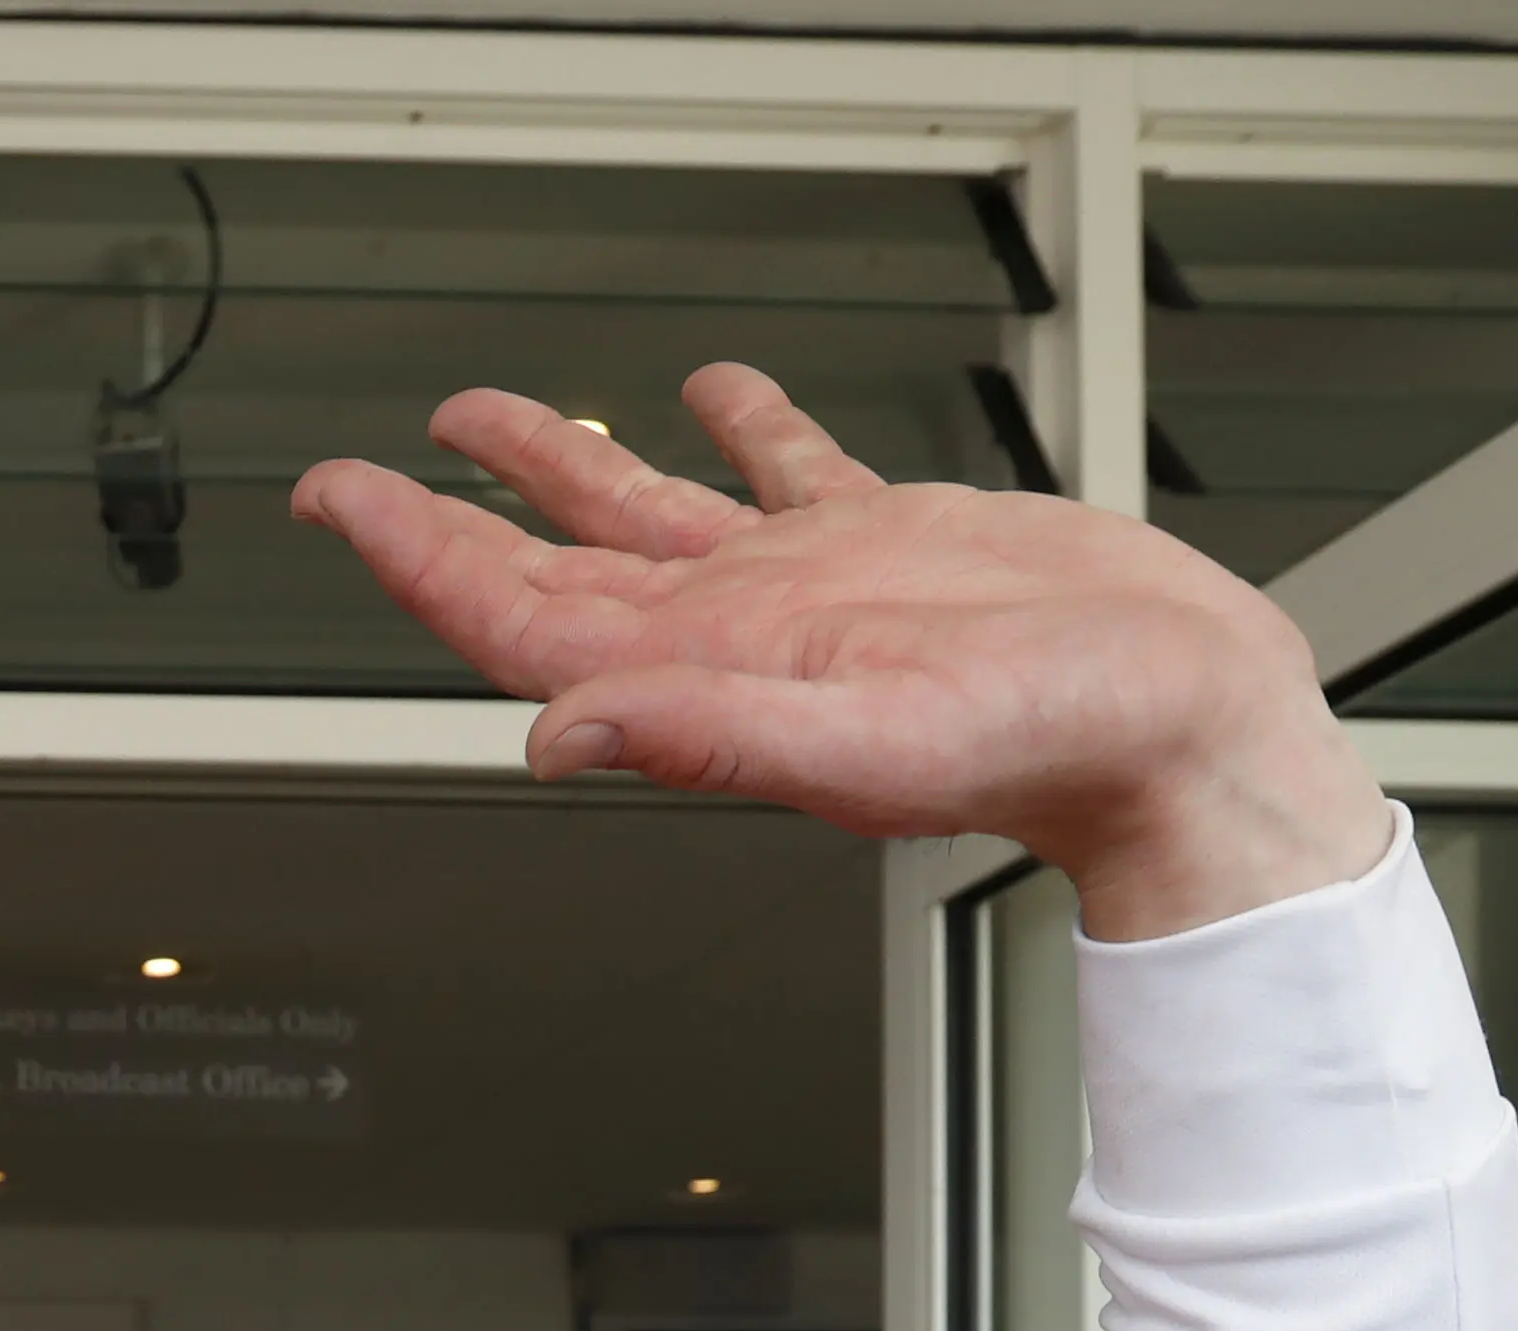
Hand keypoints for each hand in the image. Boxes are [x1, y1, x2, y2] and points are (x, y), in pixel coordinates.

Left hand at [299, 367, 1392, 939]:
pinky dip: (737, 427)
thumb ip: (708, 734)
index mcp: (707, 677)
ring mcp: (802, 587)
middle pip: (546, 568)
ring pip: (642, 513)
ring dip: (554, 466)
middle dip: (442, 522)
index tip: (341, 503)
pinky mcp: (887, 542)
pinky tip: (709, 390)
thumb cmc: (1049, 753)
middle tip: (357, 479)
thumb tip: (559, 735)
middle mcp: (732, 633)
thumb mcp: (869, 742)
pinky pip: (784, 473)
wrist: (1175, 725)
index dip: (417, 559)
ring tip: (482, 418)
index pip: (515, 617)